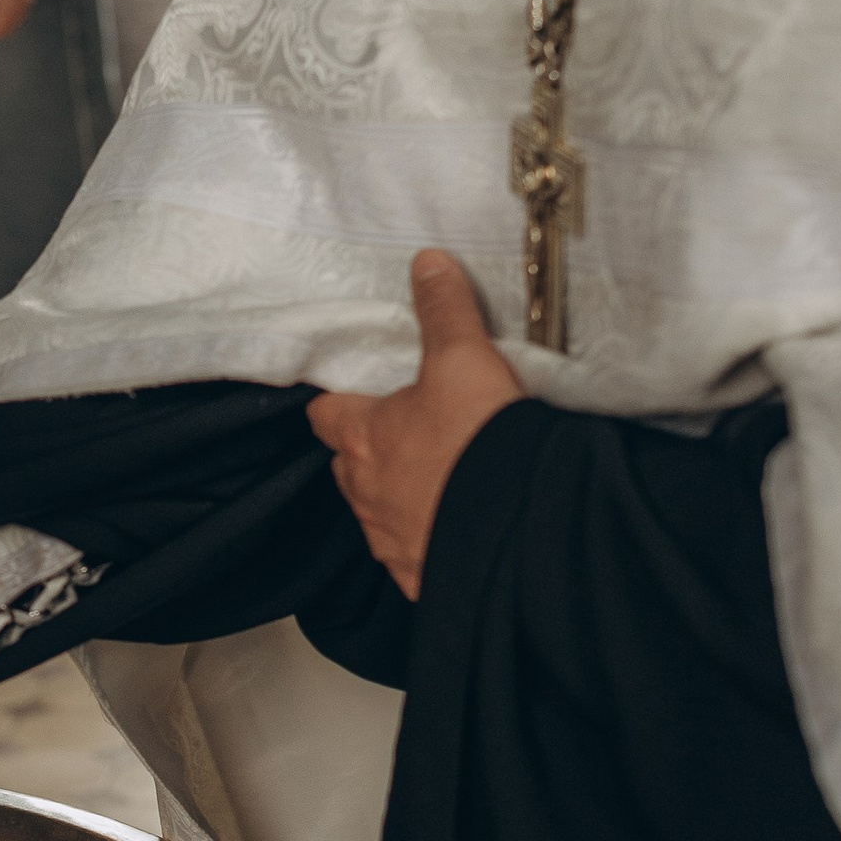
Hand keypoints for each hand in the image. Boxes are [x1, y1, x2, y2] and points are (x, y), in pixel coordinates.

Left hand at [307, 250, 524, 599]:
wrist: (516, 533)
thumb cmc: (476, 442)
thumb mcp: (464, 359)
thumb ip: (444, 310)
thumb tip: (426, 263)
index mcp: (362, 438)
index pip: (325, 414)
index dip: (337, 401)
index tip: (352, 392)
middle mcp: (365, 494)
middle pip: (350, 466)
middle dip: (370, 452)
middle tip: (408, 433)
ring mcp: (391, 541)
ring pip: (380, 512)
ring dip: (400, 497)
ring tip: (440, 481)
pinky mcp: (421, 577)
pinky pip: (414, 555)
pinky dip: (428, 540)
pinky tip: (457, 528)